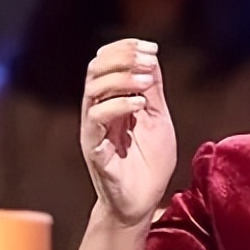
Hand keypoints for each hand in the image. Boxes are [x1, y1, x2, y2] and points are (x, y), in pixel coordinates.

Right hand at [80, 39, 177, 228]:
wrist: (142, 203)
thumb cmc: (150, 164)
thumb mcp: (157, 120)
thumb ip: (152, 92)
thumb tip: (151, 58)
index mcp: (112, 101)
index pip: (106, 64)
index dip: (124, 49)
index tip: (150, 47)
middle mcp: (98, 111)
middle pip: (94, 70)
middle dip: (122, 57)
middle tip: (148, 57)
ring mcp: (93, 129)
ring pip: (92, 90)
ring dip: (121, 78)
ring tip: (146, 79)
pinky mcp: (93, 148)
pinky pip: (95, 119)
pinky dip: (117, 105)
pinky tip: (138, 104)